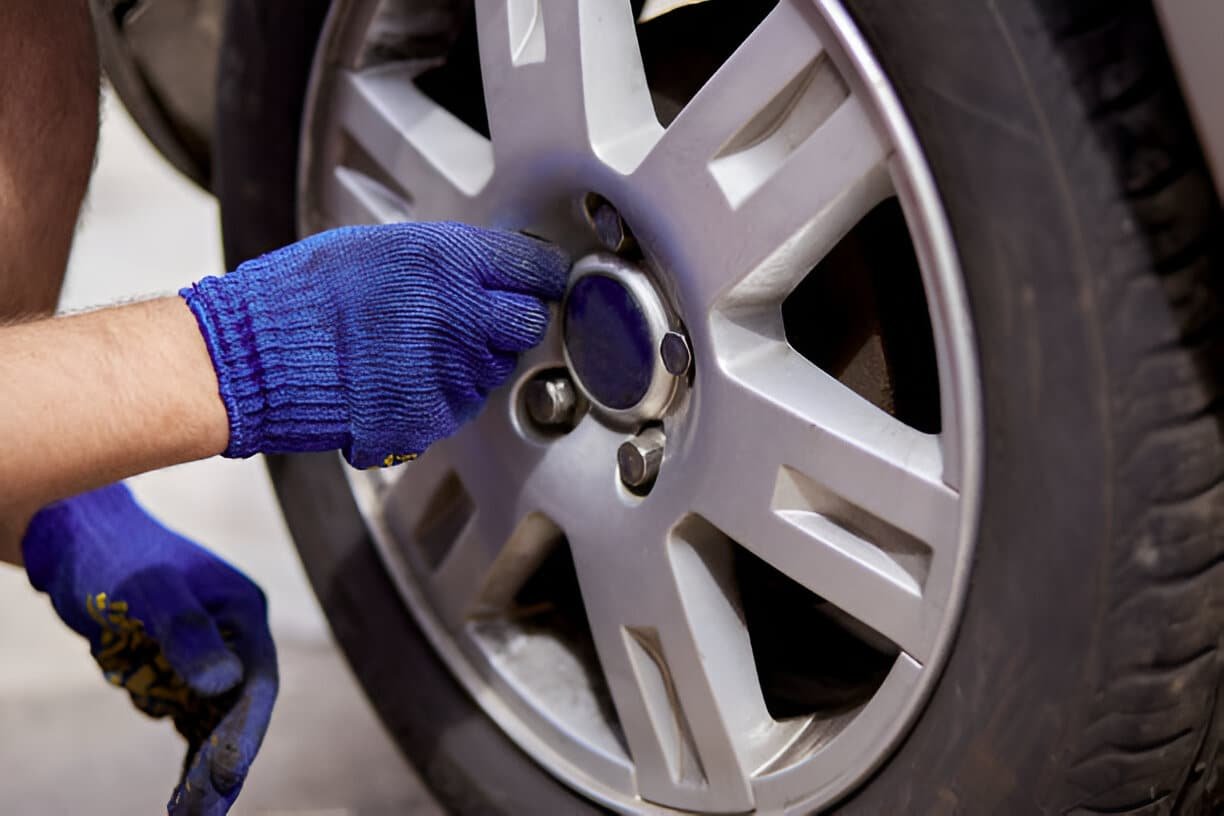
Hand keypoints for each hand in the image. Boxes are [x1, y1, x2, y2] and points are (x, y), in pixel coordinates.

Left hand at [22, 483, 276, 814]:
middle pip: (240, 712)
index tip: (223, 778)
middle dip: (223, 765)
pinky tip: (177, 795)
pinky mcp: (180, 671)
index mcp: (242, 612)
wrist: (76, 537)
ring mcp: (209, 656)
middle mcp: (234, 637)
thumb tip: (223, 684)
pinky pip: (191, 722)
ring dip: (204, 771)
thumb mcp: (148, 590)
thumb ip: (187, 632)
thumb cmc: (114, 554)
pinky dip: (187, 758)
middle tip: (201, 813)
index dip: (243, 735)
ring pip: (216, 725)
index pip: (256, 684)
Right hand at [180, 222, 570, 467]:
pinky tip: (403, 378)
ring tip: (417, 349)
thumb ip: (446, 259)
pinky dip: (441, 394)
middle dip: (512, 320)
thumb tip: (487, 271)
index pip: (535, 270)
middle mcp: (460, 316)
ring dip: (472, 359)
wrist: (256, 355)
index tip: (537, 282)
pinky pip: (460, 405)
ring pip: (494, 368)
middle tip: (480, 318)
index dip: (539, 277)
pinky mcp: (431, 416)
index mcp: (448, 262)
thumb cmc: (306, 294)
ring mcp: (449, 372)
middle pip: (528, 323)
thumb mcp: (382, 246)